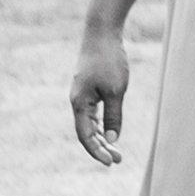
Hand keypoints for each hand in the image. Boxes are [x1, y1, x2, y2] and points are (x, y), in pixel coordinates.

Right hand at [66, 29, 133, 165]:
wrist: (101, 33)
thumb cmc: (109, 60)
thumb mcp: (116, 91)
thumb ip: (113, 116)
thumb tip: (112, 138)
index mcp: (79, 104)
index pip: (85, 136)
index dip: (96, 151)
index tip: (110, 162)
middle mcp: (77, 101)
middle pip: (86, 132)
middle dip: (101, 147)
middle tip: (118, 159)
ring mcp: (82, 94)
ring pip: (89, 123)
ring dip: (102, 137)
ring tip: (116, 150)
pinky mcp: (88, 87)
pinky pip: (92, 112)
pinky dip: (101, 123)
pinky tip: (111, 129)